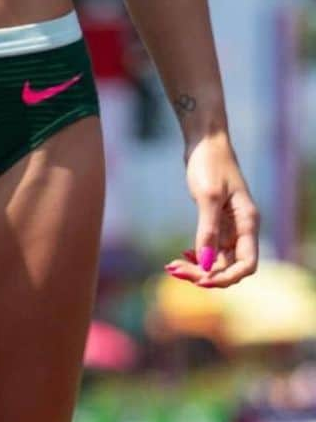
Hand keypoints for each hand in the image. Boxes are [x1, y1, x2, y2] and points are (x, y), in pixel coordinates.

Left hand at [163, 132, 258, 287]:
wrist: (203, 140)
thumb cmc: (209, 163)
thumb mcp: (207, 196)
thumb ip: (208, 230)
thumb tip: (205, 263)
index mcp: (248, 223)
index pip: (247, 264)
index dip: (227, 277)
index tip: (202, 280)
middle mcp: (242, 228)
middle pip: (229, 265)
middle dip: (205, 273)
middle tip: (176, 271)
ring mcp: (230, 225)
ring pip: (218, 258)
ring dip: (198, 266)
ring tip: (172, 266)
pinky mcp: (216, 219)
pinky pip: (210, 247)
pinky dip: (197, 254)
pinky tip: (182, 255)